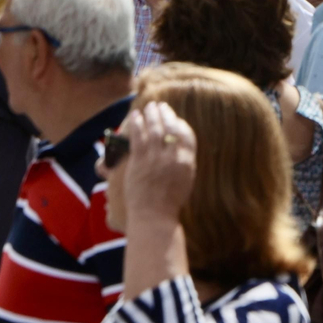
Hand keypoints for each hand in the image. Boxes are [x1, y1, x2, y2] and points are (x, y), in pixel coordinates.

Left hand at [120, 102, 197, 225]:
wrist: (153, 216)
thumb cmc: (169, 202)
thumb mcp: (185, 181)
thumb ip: (183, 162)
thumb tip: (178, 149)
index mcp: (187, 161)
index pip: (187, 135)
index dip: (180, 124)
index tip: (175, 118)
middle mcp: (173, 157)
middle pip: (171, 128)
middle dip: (166, 114)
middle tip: (161, 106)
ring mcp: (156, 158)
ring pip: (154, 129)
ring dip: (151, 115)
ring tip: (149, 106)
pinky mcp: (139, 161)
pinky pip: (138, 137)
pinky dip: (137, 124)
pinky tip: (135, 116)